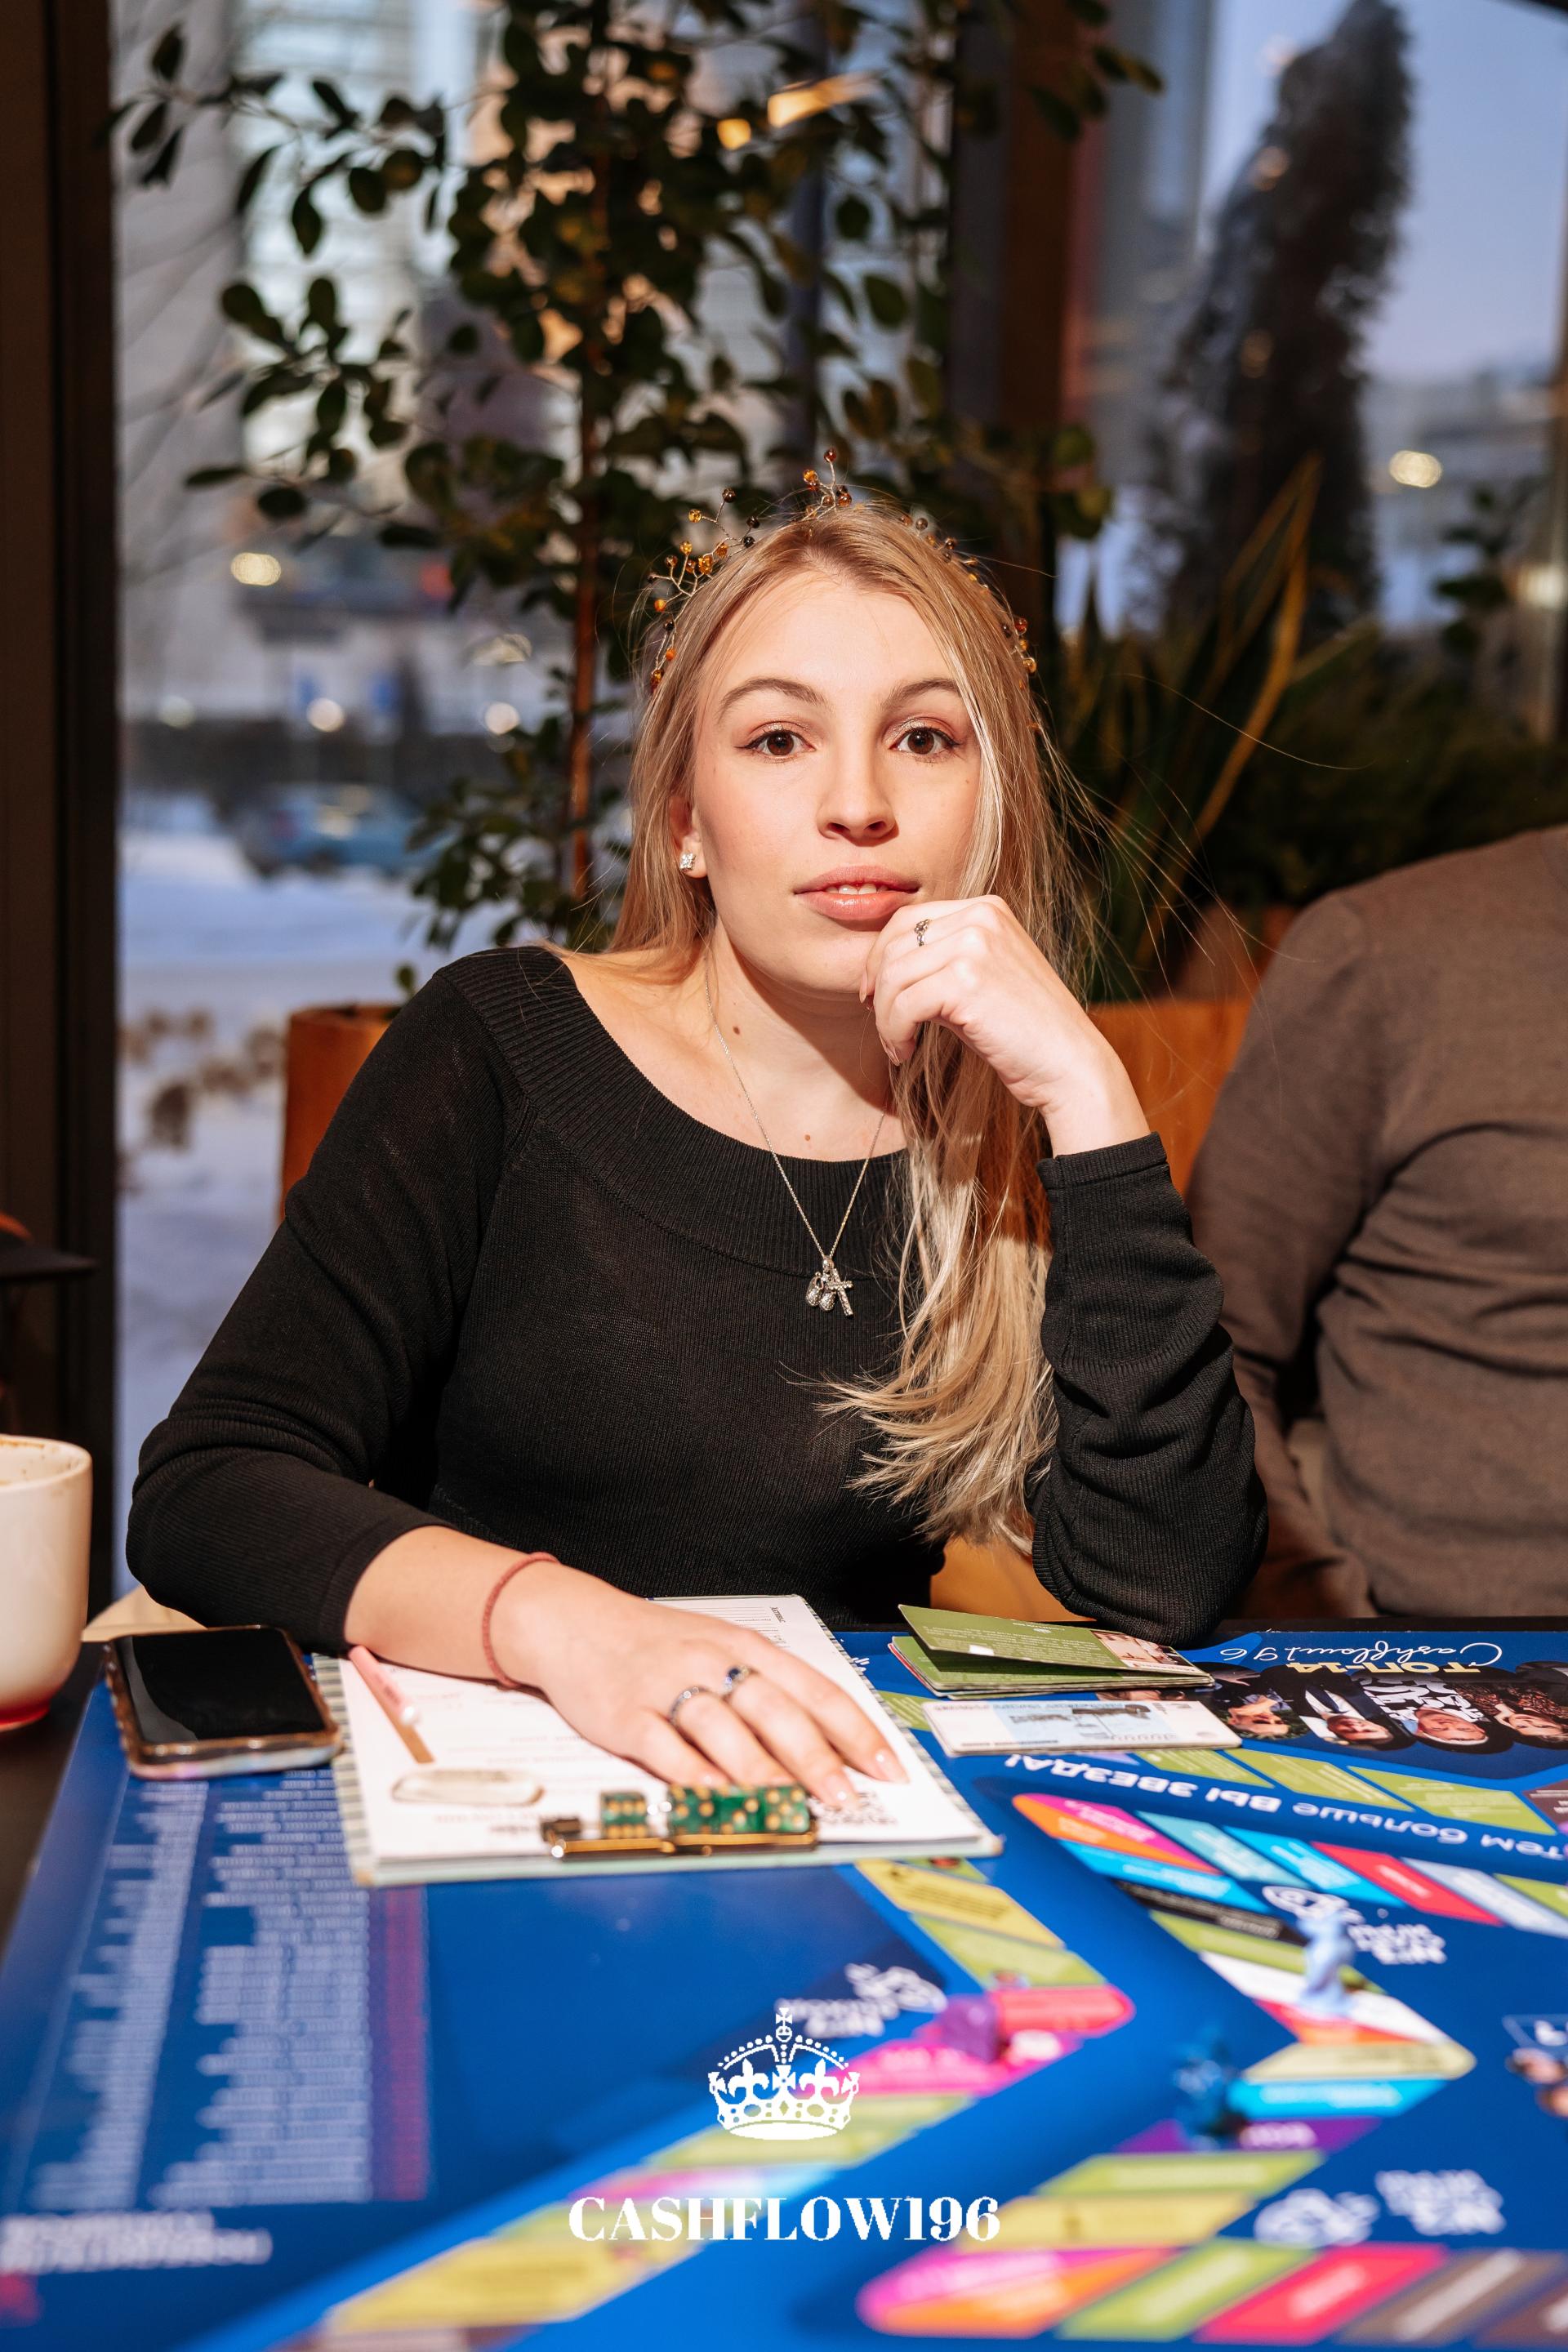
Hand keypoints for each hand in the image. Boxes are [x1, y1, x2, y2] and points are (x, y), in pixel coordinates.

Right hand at [496, 1561, 906, 1803]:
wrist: (574, 1622)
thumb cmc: (657, 1643)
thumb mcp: (720, 1648)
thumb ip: (769, 1692)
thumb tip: (830, 1748)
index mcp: (745, 1646)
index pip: (815, 1690)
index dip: (855, 1732)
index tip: (887, 1769)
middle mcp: (711, 1662)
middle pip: (775, 1710)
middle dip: (815, 1758)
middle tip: (845, 1798)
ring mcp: (668, 1688)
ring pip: (723, 1729)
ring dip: (761, 1771)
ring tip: (790, 1806)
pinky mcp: (625, 1715)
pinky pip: (665, 1748)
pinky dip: (694, 1775)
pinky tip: (719, 1798)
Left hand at [860, 895, 1148, 1156]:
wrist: (1070, 1066)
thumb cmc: (1022, 1032)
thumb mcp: (979, 980)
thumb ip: (940, 963)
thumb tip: (878, 970)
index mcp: (986, 909)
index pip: (907, 919)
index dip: (880, 957)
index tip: (876, 995)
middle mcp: (981, 916)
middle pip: (894, 944)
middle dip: (879, 988)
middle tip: (883, 1024)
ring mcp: (975, 945)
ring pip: (894, 976)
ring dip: (885, 1018)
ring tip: (897, 1045)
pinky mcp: (967, 980)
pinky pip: (903, 1005)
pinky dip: (894, 1033)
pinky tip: (905, 1052)